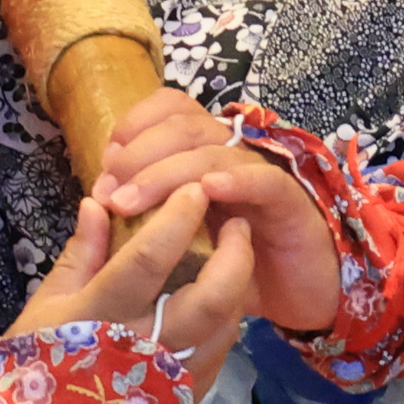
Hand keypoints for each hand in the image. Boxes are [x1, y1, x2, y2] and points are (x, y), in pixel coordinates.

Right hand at [21, 180, 260, 383]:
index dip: (179, 218)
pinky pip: (219, 355)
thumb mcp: (45, 304)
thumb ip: (81, 253)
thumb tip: (99, 203)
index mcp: (101, 316)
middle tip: (236, 222)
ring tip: (234, 260)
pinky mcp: (182, 401)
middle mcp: (143, 348)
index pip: (152, 257)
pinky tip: (219, 305)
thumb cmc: (33, 364)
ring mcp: (168, 379)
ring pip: (225, 325)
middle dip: (235, 252)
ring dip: (236, 286)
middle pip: (212, 295)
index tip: (195, 190)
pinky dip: (224, 323)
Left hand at [90, 131, 346, 334]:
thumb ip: (149, 214)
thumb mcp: (183, 239)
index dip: (137, 123)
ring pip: (214, 151)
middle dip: (140, 153)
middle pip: (186, 125)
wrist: (303, 295)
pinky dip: (234, 179)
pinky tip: (205, 192)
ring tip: (131, 202)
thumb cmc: (237, 266)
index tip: (107, 159)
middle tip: (111, 190)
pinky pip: (263, 180)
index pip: (174, 107)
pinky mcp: (290, 202)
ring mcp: (263, 173)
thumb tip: (100, 197)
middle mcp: (235, 153)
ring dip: (167, 173)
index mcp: (208, 152)